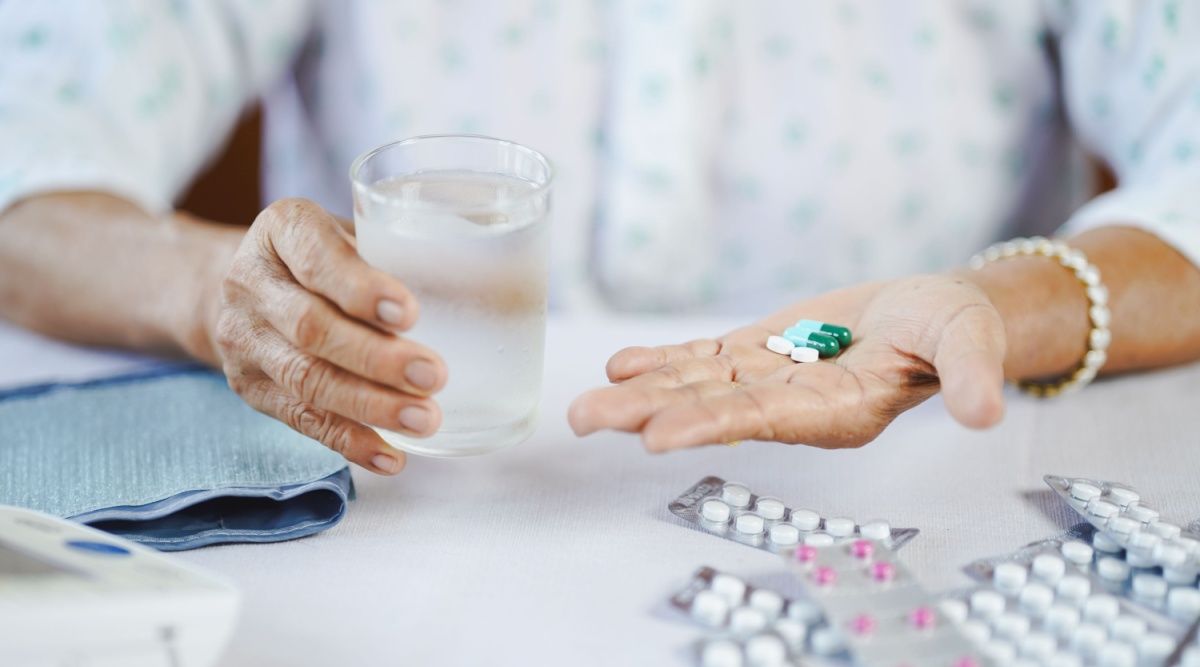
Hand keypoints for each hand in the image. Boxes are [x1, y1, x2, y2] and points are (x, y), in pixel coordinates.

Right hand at [214, 198, 446, 473]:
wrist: (237, 282)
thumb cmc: (325, 254)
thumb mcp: (351, 231)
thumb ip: (402, 252)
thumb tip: (499, 285)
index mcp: (284, 230)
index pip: (318, 259)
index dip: (363, 290)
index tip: (411, 314)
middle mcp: (251, 283)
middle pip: (311, 328)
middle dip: (376, 359)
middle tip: (435, 377)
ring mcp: (244, 339)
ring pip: (306, 380)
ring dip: (370, 406)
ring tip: (425, 420)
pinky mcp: (250, 388)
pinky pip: (300, 421)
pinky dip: (350, 442)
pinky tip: (392, 457)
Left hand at [568, 275, 1006, 450]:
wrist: (931, 313)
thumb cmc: (953, 329)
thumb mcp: (970, 342)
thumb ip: (970, 376)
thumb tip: (986, 413)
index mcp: (837, 412)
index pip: (764, 420)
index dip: (709, 425)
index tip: (655, 436)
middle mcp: (792, 404)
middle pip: (711, 409)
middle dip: (647, 414)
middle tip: (586, 419)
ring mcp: (769, 379)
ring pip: (696, 385)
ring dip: (640, 391)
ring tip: (584, 405)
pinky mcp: (758, 353)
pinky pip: (703, 358)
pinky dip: (663, 359)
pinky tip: (622, 362)